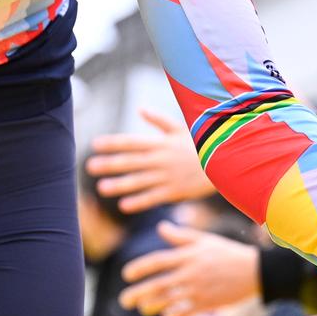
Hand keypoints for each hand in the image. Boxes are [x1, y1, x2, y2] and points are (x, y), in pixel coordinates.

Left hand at [86, 109, 212, 212]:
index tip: (95, 144)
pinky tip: (123, 206)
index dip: (113, 143)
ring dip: (119, 185)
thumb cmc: (202, 144)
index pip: (131, 142)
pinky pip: (153, 197)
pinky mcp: (175, 192)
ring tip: (102, 188)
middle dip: (109, 164)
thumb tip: (140, 109)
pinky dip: (138, 202)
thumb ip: (159, 120)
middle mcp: (161, 159)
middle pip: (130, 162)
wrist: (227, 163)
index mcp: (161, 143)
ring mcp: (167, 176)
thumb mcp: (181, 128)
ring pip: (138, 181)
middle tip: (89, 167)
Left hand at [118, 221, 260, 315]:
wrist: (255, 271)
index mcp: (187, 255)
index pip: (157, 261)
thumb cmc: (228, 253)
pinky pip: (185, 311)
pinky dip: (173, 315)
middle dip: (138, 293)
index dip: (139, 268)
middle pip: (157, 284)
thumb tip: (161, 228)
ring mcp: (198, 289)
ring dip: (151, 305)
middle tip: (124, 300)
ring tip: (142, 308)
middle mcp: (189, 273)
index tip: (126, 275)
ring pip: (168, 300)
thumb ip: (181, 235)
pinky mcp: (206, 303)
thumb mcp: (205, 239)